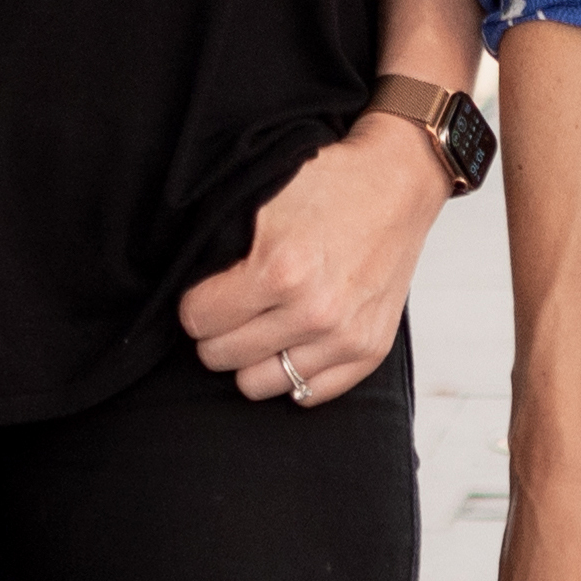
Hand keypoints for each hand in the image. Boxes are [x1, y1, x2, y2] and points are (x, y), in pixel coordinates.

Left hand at [182, 114, 453, 406]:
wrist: (397, 186)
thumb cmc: (329, 186)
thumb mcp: (261, 200)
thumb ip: (220, 245)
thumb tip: (184, 286)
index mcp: (279, 271)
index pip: (197, 319)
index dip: (196, 302)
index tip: (208, 291)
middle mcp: (313, 312)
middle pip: (221, 356)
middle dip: (217, 330)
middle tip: (233, 307)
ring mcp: (344, 337)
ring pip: (257, 384)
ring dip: (251, 357)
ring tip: (261, 326)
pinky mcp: (368, 351)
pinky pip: (308, 394)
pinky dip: (294, 371)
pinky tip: (292, 341)